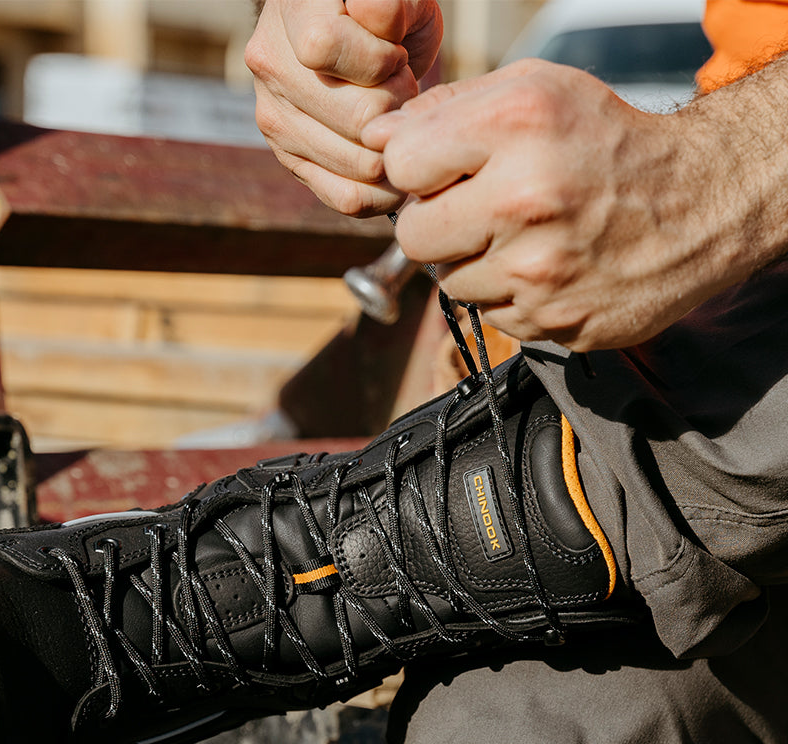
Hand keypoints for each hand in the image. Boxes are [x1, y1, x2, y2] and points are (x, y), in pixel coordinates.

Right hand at [246, 0, 441, 216]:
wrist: (355, 44)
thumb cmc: (384, 15)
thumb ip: (391, 4)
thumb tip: (376, 22)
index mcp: (291, 12)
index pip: (323, 47)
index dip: (378, 58)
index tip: (394, 53)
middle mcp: (270, 66)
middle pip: (357, 118)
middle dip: (397, 106)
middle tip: (401, 88)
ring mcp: (275, 121)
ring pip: (359, 164)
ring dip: (393, 146)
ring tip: (392, 117)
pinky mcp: (291, 163)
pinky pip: (348, 199)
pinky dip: (384, 192)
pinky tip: (392, 163)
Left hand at [362, 59, 759, 350]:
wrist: (698, 205)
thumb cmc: (606, 144)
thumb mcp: (536, 93)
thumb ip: (446, 110)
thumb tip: (374, 137)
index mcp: (518, 125)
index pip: (401, 163)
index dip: (417, 169)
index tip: (445, 170)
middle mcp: (525, 199)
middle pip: (412, 234)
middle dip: (435, 222)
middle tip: (477, 209)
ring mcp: (538, 270)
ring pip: (448, 282)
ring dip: (473, 262)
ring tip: (522, 237)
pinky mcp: (550, 321)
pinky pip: (489, 314)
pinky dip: (507, 295)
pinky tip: (545, 266)